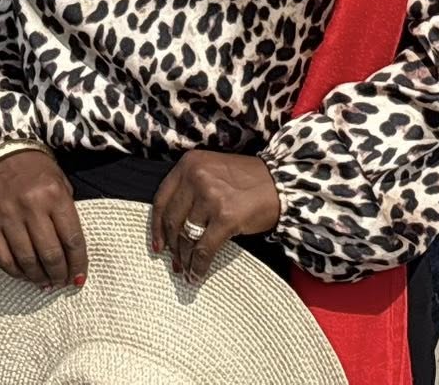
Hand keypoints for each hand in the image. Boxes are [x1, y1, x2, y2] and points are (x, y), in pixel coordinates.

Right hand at [0, 148, 85, 289]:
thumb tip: (72, 253)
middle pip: (50, 254)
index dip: (78, 263)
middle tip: (63, 282)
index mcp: (55, 195)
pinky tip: (25, 275)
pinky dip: (16, 273)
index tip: (80, 277)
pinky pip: (2, 259)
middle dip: (59, 274)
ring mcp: (8, 216)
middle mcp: (32, 206)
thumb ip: (66, 214)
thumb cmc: (38, 171)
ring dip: (39, 278)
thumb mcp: (61, 183)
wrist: (1, 154)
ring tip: (46, 283)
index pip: (72, 239)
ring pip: (27, 260)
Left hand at [151, 151, 281, 284]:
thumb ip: (190, 189)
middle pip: (172, 221)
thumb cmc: (248, 180)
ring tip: (186, 271)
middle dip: (173, 247)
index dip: (156, 227)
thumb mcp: (212, 172)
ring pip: (186, 237)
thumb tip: (170, 229)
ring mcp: (211, 196)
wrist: (282, 183)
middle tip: (175, 263)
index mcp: (190, 163)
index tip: (157, 246)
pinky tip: (197, 275)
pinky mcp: (226, 216)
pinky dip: (199, 266)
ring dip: (185, 259)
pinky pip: (204, 248)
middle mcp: (197, 176)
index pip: (162, 200)